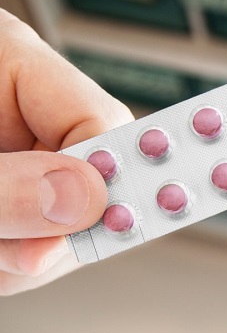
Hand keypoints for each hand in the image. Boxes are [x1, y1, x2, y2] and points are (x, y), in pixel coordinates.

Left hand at [0, 9, 132, 294]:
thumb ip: (2, 188)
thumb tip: (78, 206)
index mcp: (10, 66)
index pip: (99, 120)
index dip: (110, 177)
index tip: (107, 223)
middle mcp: (24, 114)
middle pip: (93, 181)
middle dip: (59, 232)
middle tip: (16, 253)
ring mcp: (19, 160)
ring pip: (66, 226)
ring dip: (25, 257)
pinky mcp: (10, 200)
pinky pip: (37, 245)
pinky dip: (9, 266)